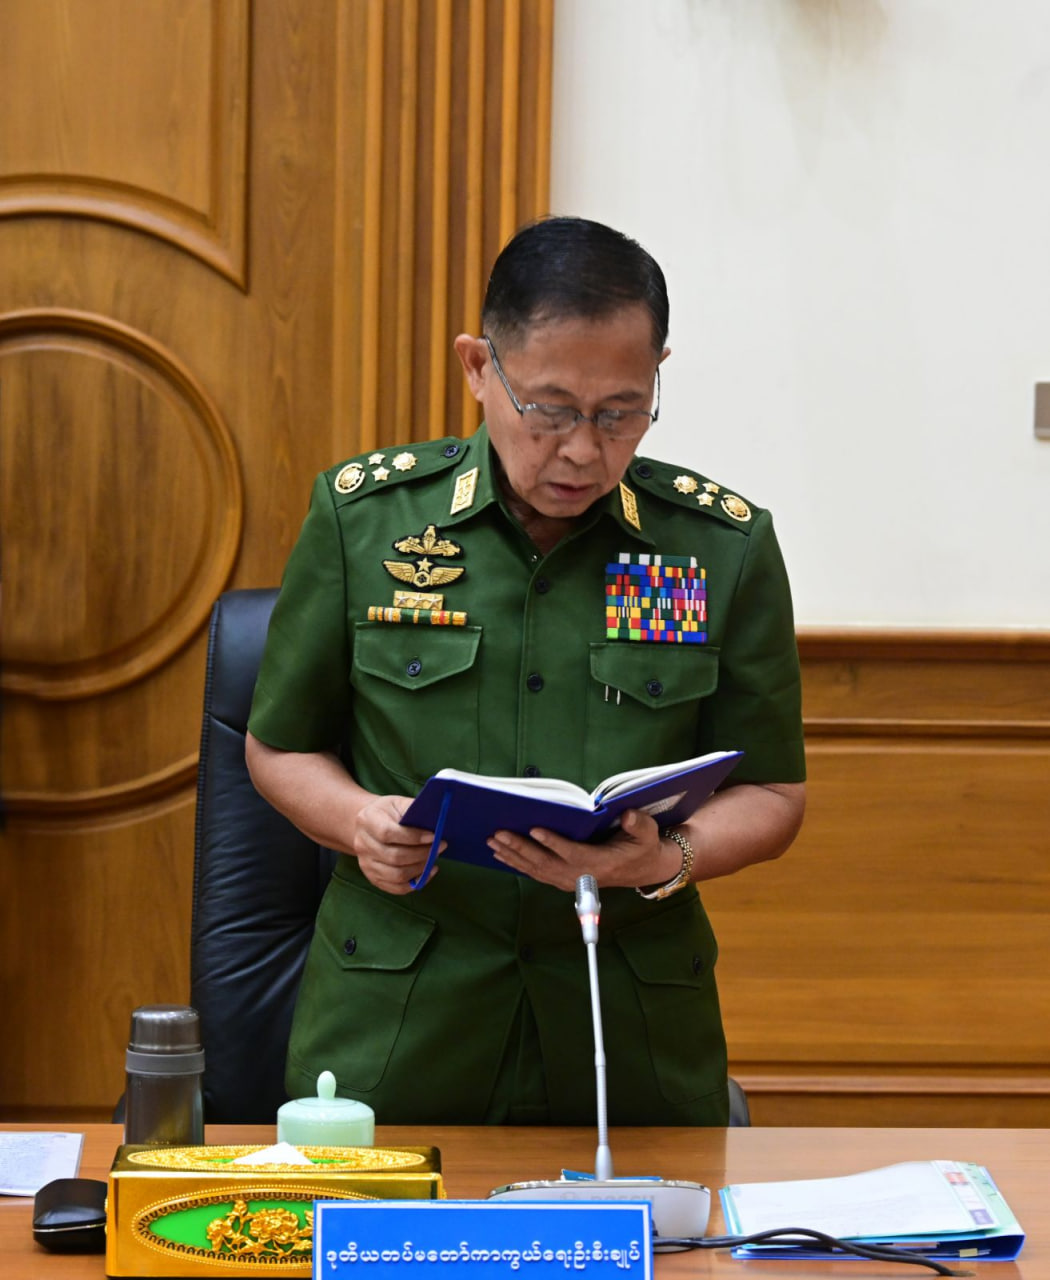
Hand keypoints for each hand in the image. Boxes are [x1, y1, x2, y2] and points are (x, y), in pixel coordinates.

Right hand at [351, 794, 442, 894]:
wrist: (369, 825)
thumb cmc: (389, 812)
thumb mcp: (398, 802)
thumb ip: (414, 809)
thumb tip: (437, 820)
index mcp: (367, 820)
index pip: (388, 833)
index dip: (413, 837)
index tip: (434, 836)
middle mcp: (362, 844)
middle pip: (394, 857)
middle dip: (422, 854)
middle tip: (440, 847)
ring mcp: (365, 864)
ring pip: (396, 875)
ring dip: (420, 868)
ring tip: (434, 859)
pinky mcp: (373, 878)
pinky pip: (396, 888)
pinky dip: (415, 882)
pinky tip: (428, 872)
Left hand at [486, 809, 682, 892]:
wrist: (641, 870)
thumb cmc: (641, 848)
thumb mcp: (647, 835)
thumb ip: (639, 825)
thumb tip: (627, 815)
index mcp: (600, 863)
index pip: (572, 853)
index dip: (553, 843)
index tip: (534, 829)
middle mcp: (580, 875)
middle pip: (546, 863)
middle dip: (520, 847)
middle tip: (499, 832)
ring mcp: (568, 880)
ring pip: (536, 869)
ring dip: (512, 855)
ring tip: (492, 841)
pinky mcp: (561, 880)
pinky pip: (535, 873)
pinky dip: (516, 863)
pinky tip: (500, 853)